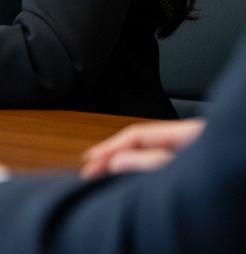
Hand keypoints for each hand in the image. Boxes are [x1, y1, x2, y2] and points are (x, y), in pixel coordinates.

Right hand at [80, 117, 204, 178]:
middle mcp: (191, 141)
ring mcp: (194, 158)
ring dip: (125, 166)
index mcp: (191, 132)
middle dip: (113, 155)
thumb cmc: (222, 179)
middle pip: (143, 144)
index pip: (138, 133)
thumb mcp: (185, 170)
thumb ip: (150, 162)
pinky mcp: (193, 175)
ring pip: (150, 156)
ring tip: (102, 174)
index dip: (111, 146)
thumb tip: (116, 160)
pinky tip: (127, 180)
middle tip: (89, 170)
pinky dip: (140, 173)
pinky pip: (160, 168)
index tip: (90, 160)